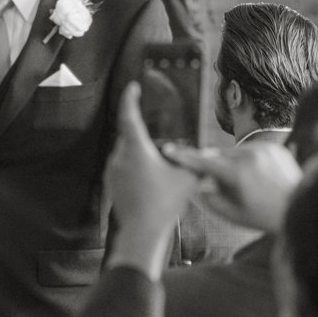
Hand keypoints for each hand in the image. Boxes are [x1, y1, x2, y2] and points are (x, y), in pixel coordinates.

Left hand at [105, 84, 201, 274]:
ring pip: (125, 151)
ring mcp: (112, 170)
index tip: (132, 87)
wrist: (142, 230)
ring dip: (139, 149)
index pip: (128, 116)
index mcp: (136, 149)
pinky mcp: (111, 182)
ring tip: (158, 155)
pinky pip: (122, 165)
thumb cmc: (165, 202)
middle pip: (128, 134)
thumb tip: (206, 151)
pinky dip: (134, 163)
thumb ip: (195, 160)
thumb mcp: (188, 178)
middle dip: (141, 128)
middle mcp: (119, 156)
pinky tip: (150, 173)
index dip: (129, 99)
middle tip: (155, 123)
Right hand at [168, 139, 302, 236]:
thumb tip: (198, 181)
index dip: (184, 157)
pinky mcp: (274, 147)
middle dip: (214, 168)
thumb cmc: (262, 216)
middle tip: (225, 185)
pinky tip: (258, 176)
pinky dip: (246, 160)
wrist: (299, 207)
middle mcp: (250, 157)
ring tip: (247, 183)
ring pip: (233, 153)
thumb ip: (207, 197)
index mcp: (237, 174)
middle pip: (218, 156)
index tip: (168, 149)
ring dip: (231, 164)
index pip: (204, 162)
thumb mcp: (229, 214)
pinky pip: (249, 150)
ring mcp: (264, 150)